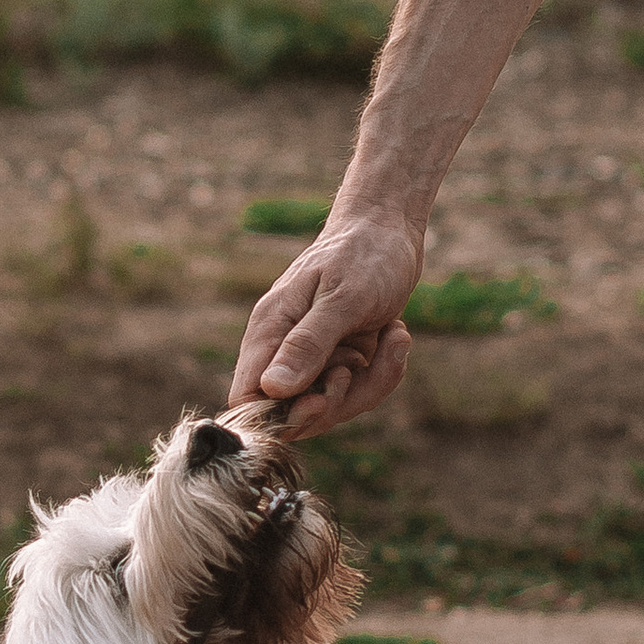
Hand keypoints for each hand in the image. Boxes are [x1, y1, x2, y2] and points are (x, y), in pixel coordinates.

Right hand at [230, 208, 423, 435]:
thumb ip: (307, 344)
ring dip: (371, 382)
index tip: (321, 399)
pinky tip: (395, 335)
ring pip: (333, 406)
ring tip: (392, 336)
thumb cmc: (364, 254)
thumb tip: (273, 390)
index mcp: (270, 329)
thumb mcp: (342, 299)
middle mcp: (286, 347)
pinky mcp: (342, 358)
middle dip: (337, 400)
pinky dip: (383, 369)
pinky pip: (359, 390)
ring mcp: (315, 356)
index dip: (281, 414)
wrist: (390, 229)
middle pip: (296, 412)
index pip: (248, 397)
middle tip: (357, 362)